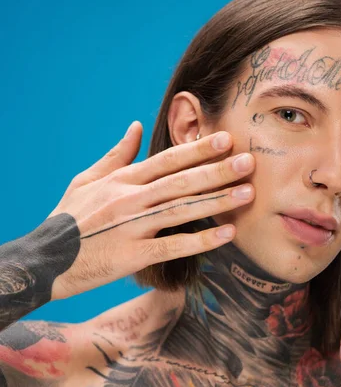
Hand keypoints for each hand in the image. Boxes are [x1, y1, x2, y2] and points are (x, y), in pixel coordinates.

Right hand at [48, 121, 255, 299]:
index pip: (167, 160)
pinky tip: (227, 235)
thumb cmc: (69, 218)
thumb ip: (117, 154)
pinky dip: (201, 241)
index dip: (197, 149)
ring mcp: (132, 227)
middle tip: (249, 162)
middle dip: (217, 171)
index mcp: (122, 180)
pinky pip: (173, 246)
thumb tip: (138, 126)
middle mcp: (130, 200)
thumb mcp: (87, 180)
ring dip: (217, 202)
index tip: (226, 139)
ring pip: (182, 210)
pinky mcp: (133, 256)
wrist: (45, 260)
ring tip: (248, 194)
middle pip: (181, 182)